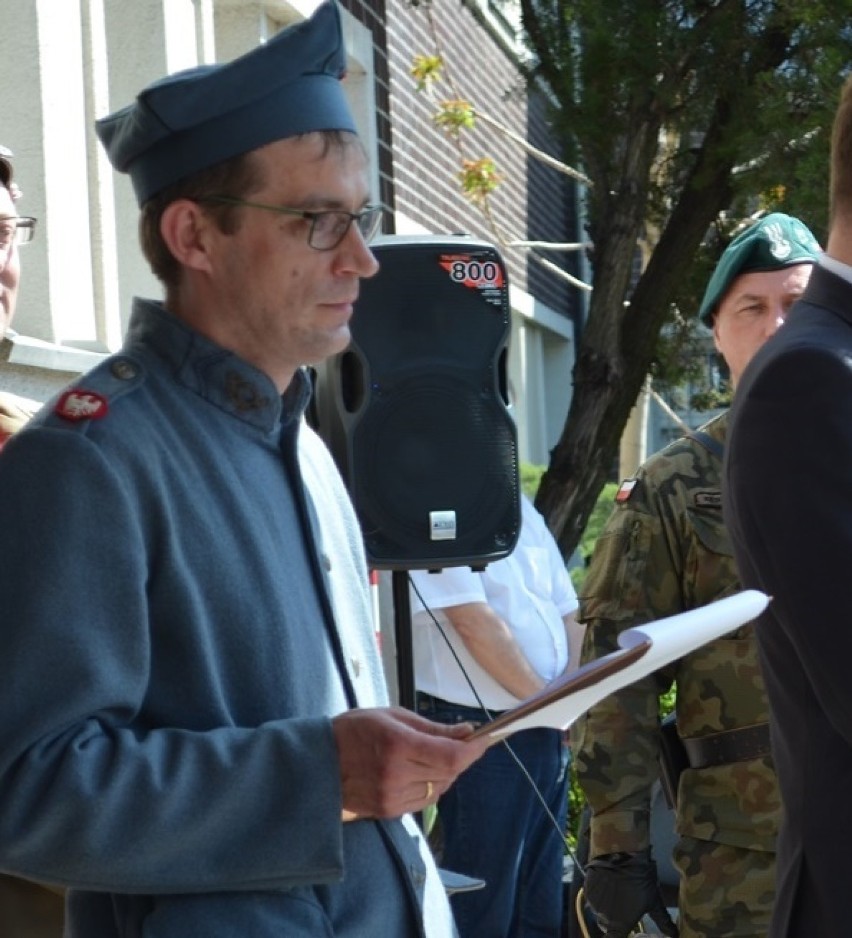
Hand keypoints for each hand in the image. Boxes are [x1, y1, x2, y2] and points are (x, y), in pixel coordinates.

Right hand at [331, 707, 489, 820]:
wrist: (317, 764)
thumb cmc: (354, 731)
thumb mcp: (391, 716)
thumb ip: (430, 727)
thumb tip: (465, 731)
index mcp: (397, 745)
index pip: (450, 755)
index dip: (474, 750)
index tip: (485, 740)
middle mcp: (396, 774)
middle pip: (449, 772)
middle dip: (462, 757)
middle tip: (463, 742)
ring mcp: (392, 797)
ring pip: (440, 788)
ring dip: (447, 772)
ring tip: (434, 755)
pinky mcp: (388, 812)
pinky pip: (425, 801)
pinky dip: (431, 786)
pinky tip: (421, 772)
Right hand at [583, 849, 677, 936]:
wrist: (621, 853)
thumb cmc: (641, 880)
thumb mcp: (654, 901)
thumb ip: (662, 921)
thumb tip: (674, 935)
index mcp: (620, 925)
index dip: (617, 937)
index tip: (623, 931)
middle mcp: (603, 918)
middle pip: (607, 926)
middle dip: (614, 920)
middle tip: (624, 906)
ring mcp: (593, 903)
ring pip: (599, 911)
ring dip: (606, 906)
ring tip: (617, 891)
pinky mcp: (587, 889)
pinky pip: (593, 897)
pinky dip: (599, 894)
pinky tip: (609, 883)